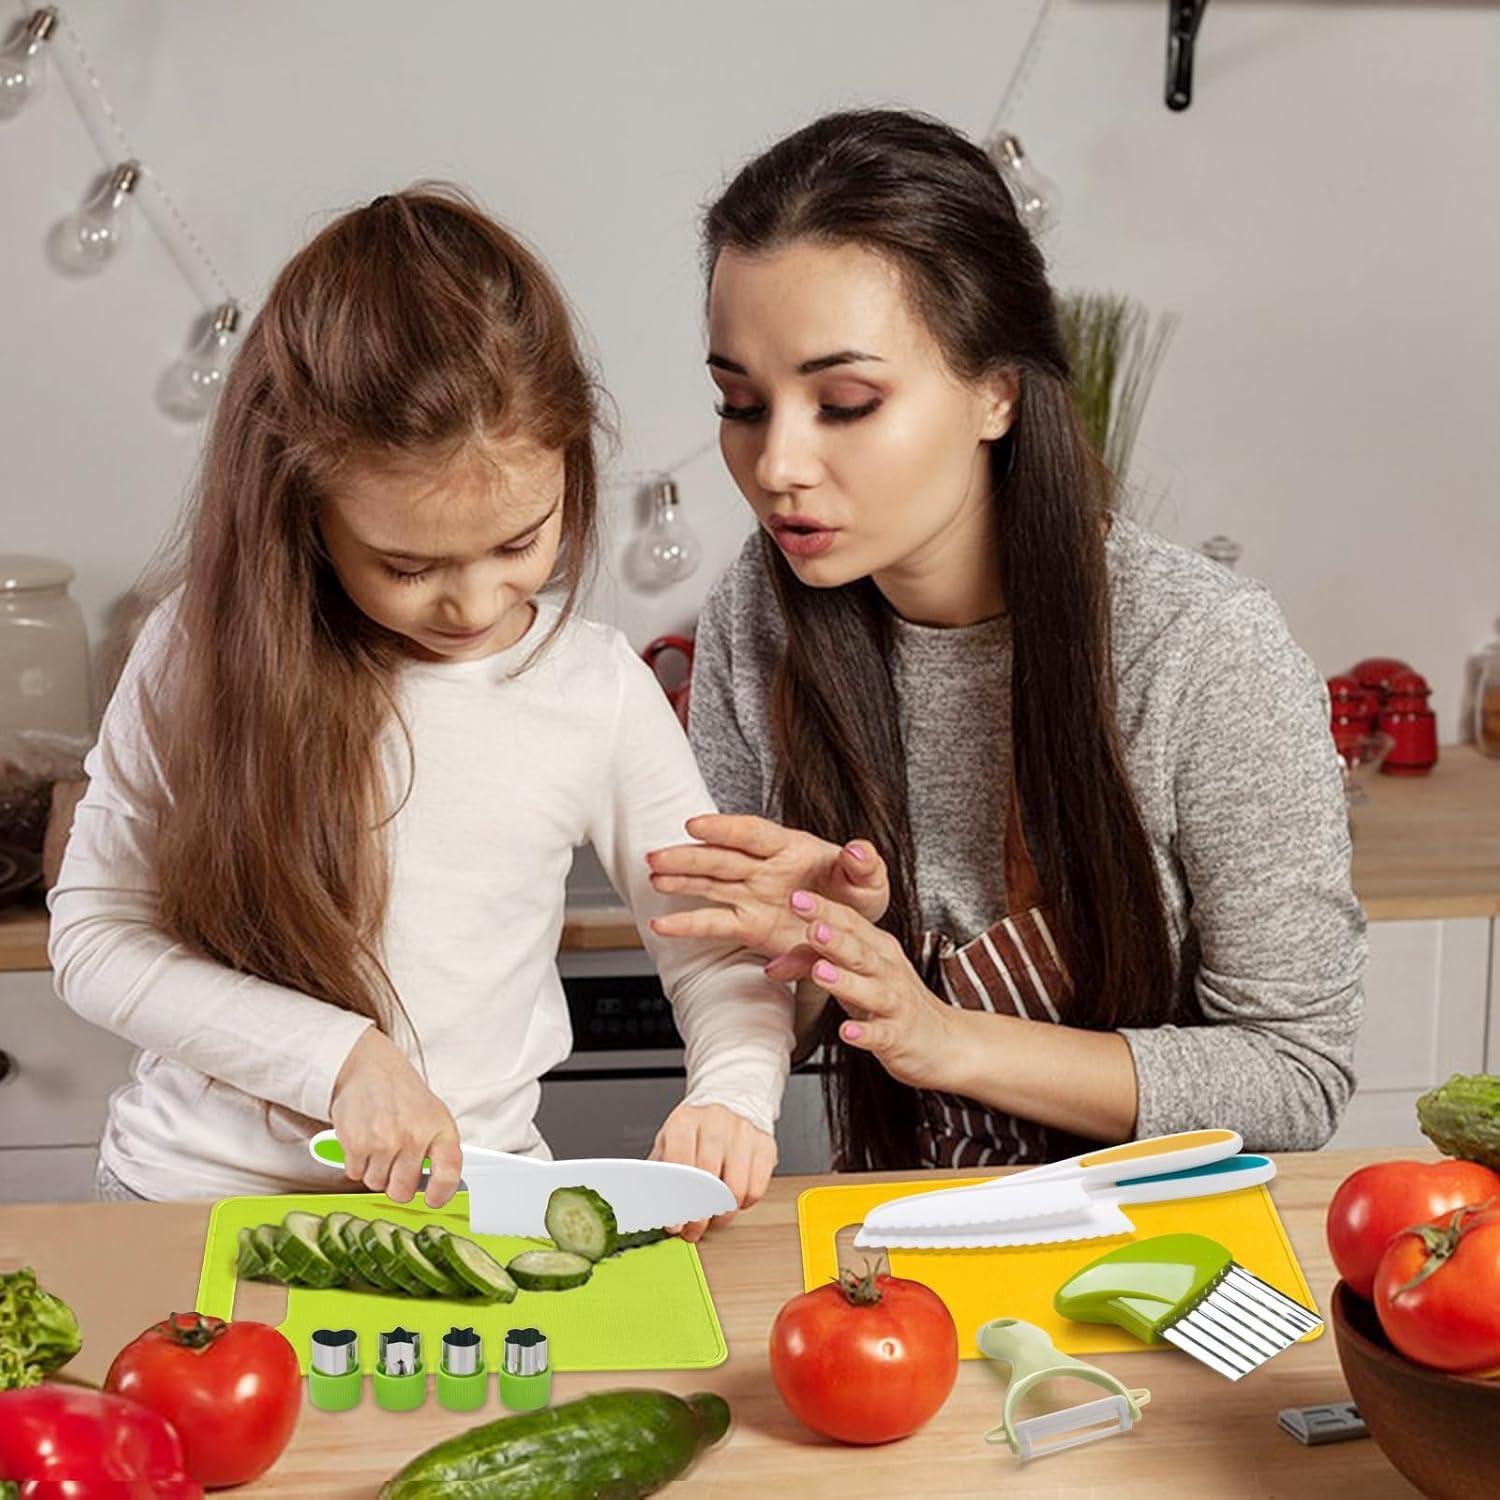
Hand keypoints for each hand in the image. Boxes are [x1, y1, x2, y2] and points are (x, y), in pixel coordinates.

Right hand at [329, 1028, 462, 1209]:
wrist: (371, 1066)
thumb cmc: (405, 1096)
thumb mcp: (434, 1116)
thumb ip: (439, 1151)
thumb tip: (438, 1189)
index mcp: (440, 1129)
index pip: (448, 1174)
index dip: (441, 1194)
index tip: (434, 1200)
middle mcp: (414, 1136)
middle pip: (403, 1191)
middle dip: (398, 1185)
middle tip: (396, 1164)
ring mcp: (384, 1141)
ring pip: (377, 1184)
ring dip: (376, 1171)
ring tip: (380, 1145)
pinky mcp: (356, 1143)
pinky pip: (355, 1174)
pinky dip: (357, 1163)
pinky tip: (364, 1140)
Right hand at [646, 815, 889, 965]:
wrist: (855, 934)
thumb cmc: (858, 897)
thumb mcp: (871, 881)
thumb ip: (865, 865)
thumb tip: (858, 849)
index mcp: (792, 848)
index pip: (752, 833)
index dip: (723, 828)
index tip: (695, 825)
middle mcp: (764, 869)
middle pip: (721, 857)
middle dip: (689, 856)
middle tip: (658, 856)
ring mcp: (752, 896)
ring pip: (710, 884)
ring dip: (680, 879)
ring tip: (652, 876)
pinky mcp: (748, 925)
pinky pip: (713, 923)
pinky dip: (687, 925)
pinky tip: (661, 924)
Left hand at [648, 1101, 777, 1243]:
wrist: (730, 1103)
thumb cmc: (696, 1131)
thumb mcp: (670, 1143)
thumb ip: (660, 1173)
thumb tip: (648, 1208)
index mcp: (685, 1121)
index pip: (680, 1166)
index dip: (677, 1201)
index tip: (675, 1224)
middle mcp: (715, 1122)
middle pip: (708, 1182)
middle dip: (700, 1216)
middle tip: (694, 1229)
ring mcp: (743, 1132)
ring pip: (735, 1190)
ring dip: (723, 1214)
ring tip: (715, 1217)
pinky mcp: (765, 1144)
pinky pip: (756, 1188)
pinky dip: (745, 1203)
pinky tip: (734, 1200)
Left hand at [784, 889, 964, 1091]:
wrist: (943, 1041)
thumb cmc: (891, 1001)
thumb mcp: (853, 976)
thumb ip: (811, 964)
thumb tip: (771, 965)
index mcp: (877, 949)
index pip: (850, 922)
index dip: (825, 909)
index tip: (797, 897)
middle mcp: (888, 971)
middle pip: (860, 950)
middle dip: (835, 938)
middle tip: (813, 926)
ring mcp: (895, 1003)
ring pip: (870, 989)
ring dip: (845, 981)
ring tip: (821, 972)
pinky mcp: (899, 1037)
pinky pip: (880, 1034)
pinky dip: (864, 1033)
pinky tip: (847, 1032)